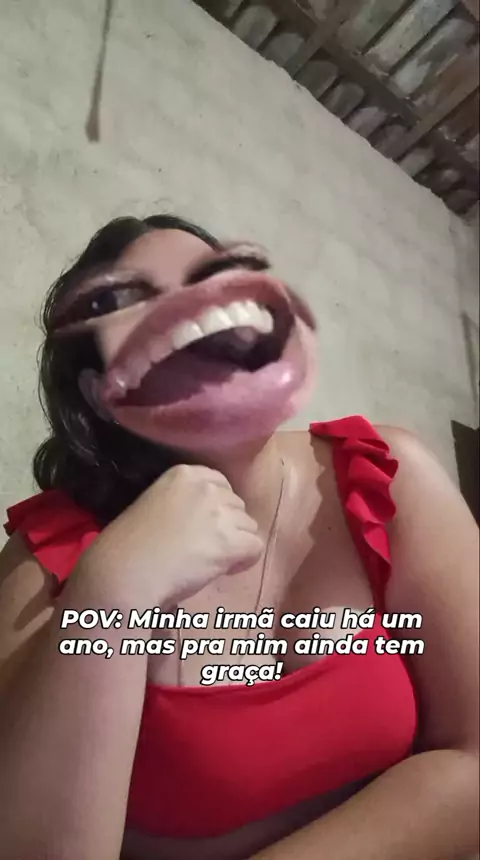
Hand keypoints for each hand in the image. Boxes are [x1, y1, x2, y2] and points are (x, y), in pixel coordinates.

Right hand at [76, 465, 263, 606]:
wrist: (124, 571)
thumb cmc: (130, 545)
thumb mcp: (156, 505)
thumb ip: (185, 503)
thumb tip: (208, 522)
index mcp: (185, 473)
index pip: (221, 485)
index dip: (215, 510)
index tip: (200, 528)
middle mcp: (207, 487)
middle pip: (237, 506)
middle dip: (226, 527)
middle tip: (202, 548)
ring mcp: (221, 513)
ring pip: (248, 527)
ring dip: (234, 544)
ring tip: (207, 561)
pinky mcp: (231, 541)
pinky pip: (255, 548)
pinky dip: (243, 562)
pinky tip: (221, 570)